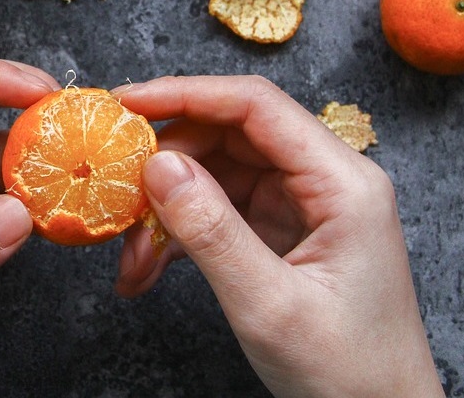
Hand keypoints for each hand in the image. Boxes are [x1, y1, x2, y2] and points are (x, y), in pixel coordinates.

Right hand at [113, 76, 441, 396]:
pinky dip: (179, 236)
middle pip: (229, 136)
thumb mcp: (270, 305)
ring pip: (216, 175)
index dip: (186, 94)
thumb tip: (157, 165)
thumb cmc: (349, 374)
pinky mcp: (283, 233)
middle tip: (115, 195)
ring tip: (131, 258)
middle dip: (167, 166)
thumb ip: (211, 232)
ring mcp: (303, 206)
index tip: (125, 104)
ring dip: (165, 211)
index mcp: (343, 183)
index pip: (257, 106)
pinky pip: (219, 212)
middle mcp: (325, 181)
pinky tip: (147, 269)